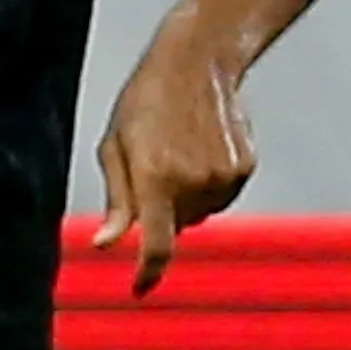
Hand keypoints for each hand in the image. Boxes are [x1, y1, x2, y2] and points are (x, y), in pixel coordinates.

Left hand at [92, 42, 254, 296]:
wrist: (196, 61)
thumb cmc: (145, 101)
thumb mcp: (114, 146)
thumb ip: (116, 201)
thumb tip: (105, 244)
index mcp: (155, 177)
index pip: (157, 244)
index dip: (147, 273)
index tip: (139, 289)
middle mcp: (193, 182)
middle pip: (175, 226)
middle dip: (161, 209)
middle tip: (153, 165)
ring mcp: (223, 176)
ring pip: (200, 212)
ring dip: (186, 195)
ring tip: (178, 148)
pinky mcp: (244, 168)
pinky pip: (222, 195)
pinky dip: (209, 182)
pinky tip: (201, 144)